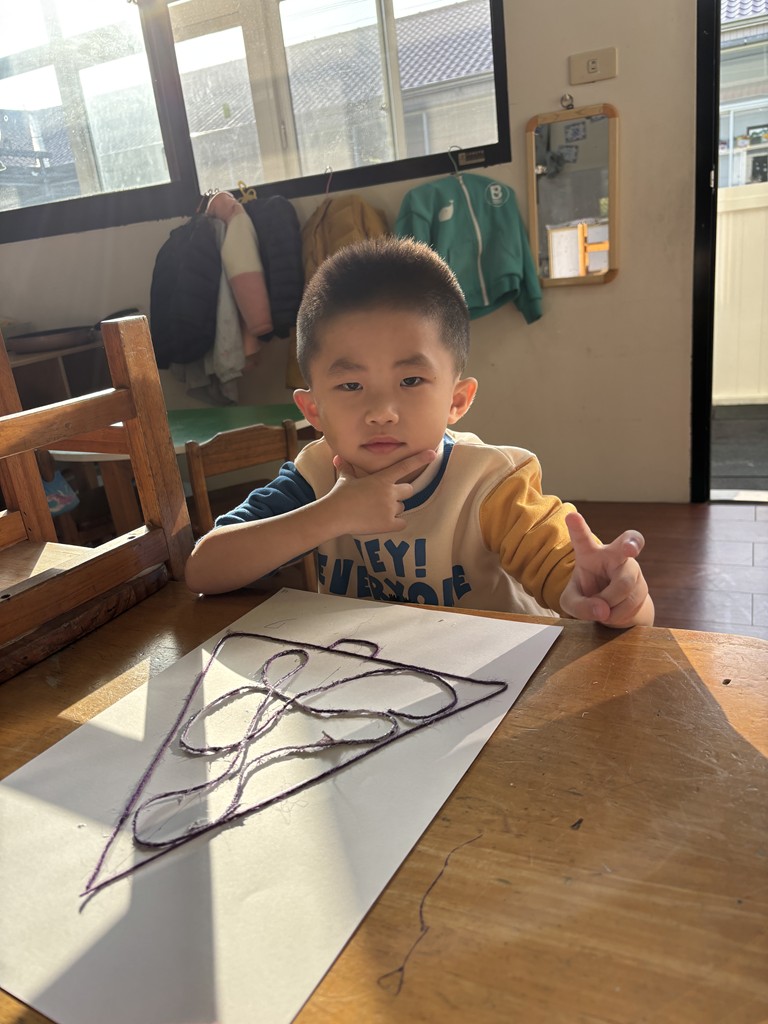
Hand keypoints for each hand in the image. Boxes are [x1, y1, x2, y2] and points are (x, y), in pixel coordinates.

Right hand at [327, 449, 436, 535]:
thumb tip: (337, 457)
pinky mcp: (389, 524)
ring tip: (376, 511)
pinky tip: (382, 522)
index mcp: (382, 479)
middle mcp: (390, 492)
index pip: (405, 466)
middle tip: (385, 498)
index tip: (432, 453)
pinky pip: (402, 523)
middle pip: (409, 490)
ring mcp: (390, 509)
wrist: (335, 515)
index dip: (420, 459)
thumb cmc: (339, 495)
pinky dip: (396, 523)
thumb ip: (346, 467)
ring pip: (402, 507)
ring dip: (394, 509)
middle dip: (400, 493)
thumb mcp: (345, 479)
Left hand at [559, 511, 653, 627]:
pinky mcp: (642, 586)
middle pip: (627, 543)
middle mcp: (614, 555)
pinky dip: (618, 615)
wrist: (611, 607)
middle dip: (631, 544)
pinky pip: (631, 603)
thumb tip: (602, 611)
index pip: (582, 538)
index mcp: (589, 553)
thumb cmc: (586, 596)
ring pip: (624, 587)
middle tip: (630, 549)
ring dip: (610, 605)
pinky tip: (612, 612)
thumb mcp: (571, 603)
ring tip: (602, 608)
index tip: (571, 516)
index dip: (577, 527)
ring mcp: (631, 569)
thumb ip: (579, 606)